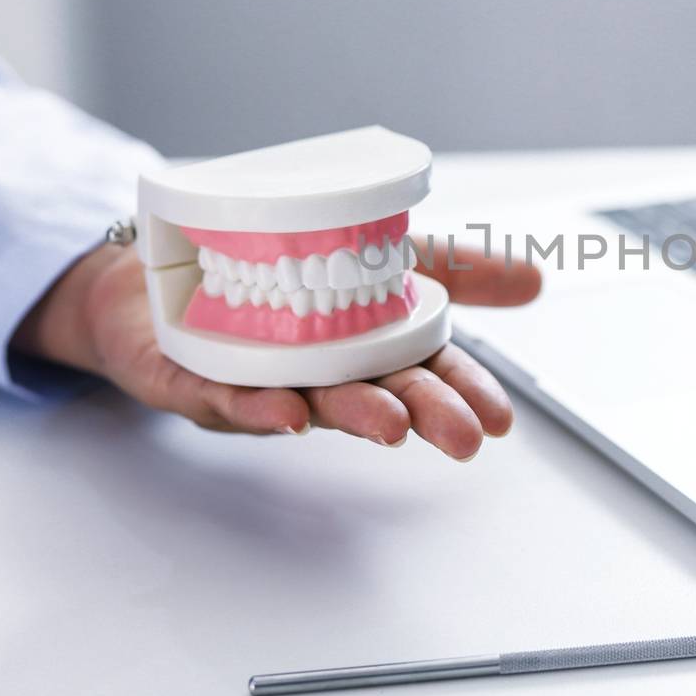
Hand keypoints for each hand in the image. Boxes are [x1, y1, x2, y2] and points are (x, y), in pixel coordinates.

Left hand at [12, 239, 541, 458]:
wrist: (158, 264)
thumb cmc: (271, 275)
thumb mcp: (379, 258)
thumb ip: (456, 270)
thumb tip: (537, 278)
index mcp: (361, 346)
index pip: (423, 370)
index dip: (463, 392)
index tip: (502, 419)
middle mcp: (315, 371)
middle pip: (377, 393)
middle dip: (422, 414)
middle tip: (463, 436)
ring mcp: (254, 378)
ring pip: (308, 399)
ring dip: (352, 413)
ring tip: (390, 425)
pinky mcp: (190, 376)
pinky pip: (220, 395)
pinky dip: (254, 405)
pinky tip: (287, 411)